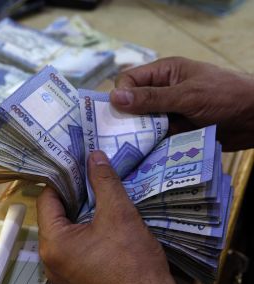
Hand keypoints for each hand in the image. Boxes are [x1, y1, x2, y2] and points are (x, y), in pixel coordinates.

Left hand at [37, 151, 182, 283]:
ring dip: (81, 210)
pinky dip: (85, 228)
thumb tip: (94, 155)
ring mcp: (62, 269)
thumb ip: (104, 181)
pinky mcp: (76, 275)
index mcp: (53, 242)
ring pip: (65, 229)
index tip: (79, 164)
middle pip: (55, 214)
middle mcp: (50, 258)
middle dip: (73, 193)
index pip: (47, 199)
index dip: (63, 179)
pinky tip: (102, 216)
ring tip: (98, 192)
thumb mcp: (119, 213)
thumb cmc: (132, 261)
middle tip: (90, 175)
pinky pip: (74, 243)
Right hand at [109, 57, 253, 150]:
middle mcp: (162, 91)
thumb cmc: (225, 96)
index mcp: (163, 73)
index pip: (129, 81)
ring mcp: (168, 112)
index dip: (121, 95)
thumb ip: (151, 98)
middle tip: (122, 135)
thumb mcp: (186, 95)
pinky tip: (146, 154)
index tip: (118, 114)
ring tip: (133, 148)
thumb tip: (115, 97)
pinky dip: (151, 145)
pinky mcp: (175, 130)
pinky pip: (156, 137)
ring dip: (139, 134)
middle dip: (127, 118)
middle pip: (132, 104)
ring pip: (142, 123)